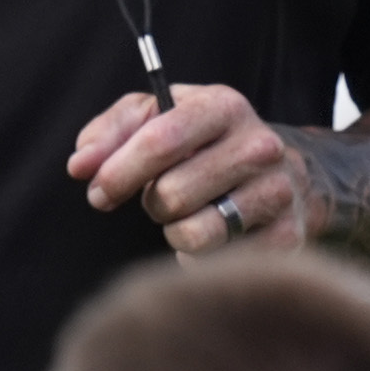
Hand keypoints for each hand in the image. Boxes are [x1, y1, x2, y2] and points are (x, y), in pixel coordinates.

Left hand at [68, 82, 308, 257]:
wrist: (288, 171)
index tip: (98, 191)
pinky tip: (216, 237)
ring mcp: (279, 192)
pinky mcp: (288, 236)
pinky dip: (202, 258)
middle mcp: (260, 145)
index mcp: (224, 107)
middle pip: (171, 195)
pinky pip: (216, 263)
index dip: (117, 172)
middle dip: (152, 204)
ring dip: (176, 233)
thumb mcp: (159, 117)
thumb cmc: (204, 144)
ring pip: (193, 234)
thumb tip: (80, 165)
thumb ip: (112, 132)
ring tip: (191, 216)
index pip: (160, 140)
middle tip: (162, 199)